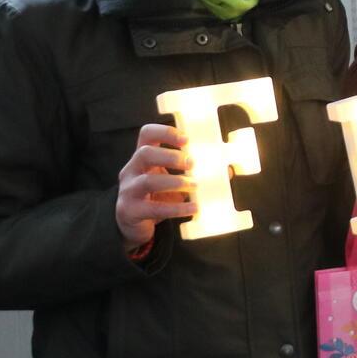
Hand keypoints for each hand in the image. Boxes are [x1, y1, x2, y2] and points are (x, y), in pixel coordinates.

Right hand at [115, 124, 195, 248]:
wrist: (132, 225)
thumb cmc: (156, 198)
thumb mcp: (172, 182)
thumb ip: (194, 174)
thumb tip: (228, 171)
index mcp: (142, 158)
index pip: (146, 134)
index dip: (165, 132)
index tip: (186, 140)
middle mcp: (131, 170)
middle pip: (144, 153)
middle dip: (170, 156)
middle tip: (192, 164)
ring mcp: (128, 191)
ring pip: (148, 181)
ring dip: (176, 182)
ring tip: (194, 186)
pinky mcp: (130, 211)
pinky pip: (154, 208)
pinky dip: (177, 208)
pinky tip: (193, 208)